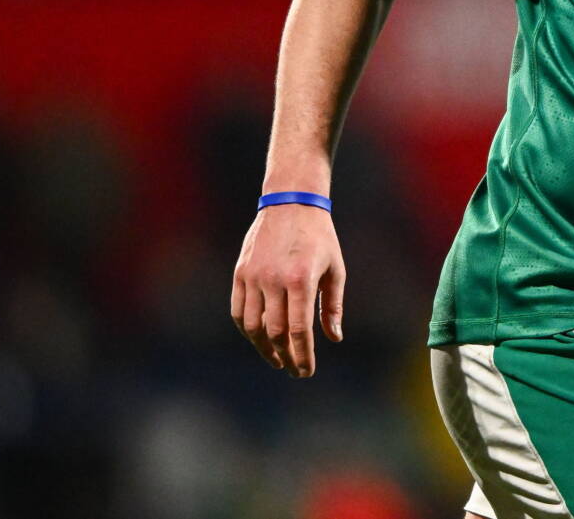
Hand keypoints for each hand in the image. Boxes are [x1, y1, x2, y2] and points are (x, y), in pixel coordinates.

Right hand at [230, 204, 345, 377]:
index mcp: (301, 279)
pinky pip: (237, 311)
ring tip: (277, 359)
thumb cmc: (320, 238)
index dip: (302, 355)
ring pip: (252, 326)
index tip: (306, 371)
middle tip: (294, 370)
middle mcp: (274, 280)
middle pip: (275, 332)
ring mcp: (253, 277)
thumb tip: (334, 338)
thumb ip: (333, 306)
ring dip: (263, 348)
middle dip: (285, 356)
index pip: (299, 329)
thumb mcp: (336, 268)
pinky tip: (259, 338)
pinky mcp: (240, 273)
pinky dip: (247, 330)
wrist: (291, 203)